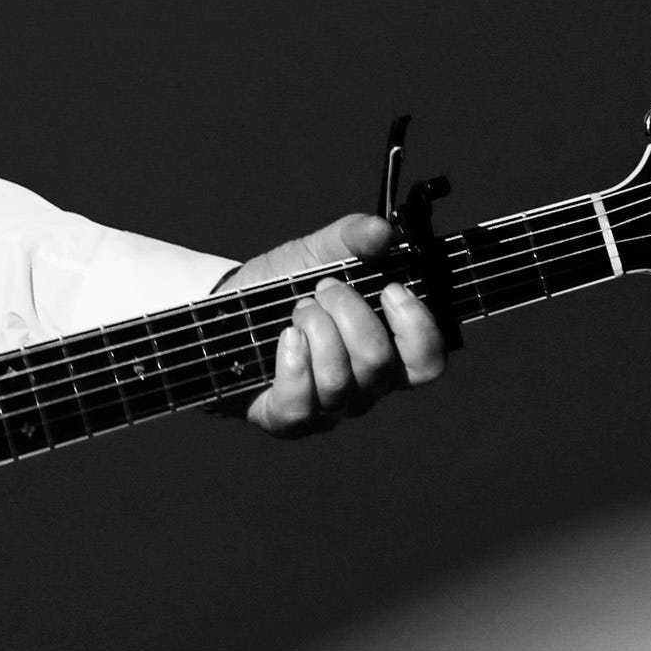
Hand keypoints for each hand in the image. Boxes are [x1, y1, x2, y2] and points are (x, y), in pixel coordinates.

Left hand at [215, 213, 445, 434]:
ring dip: (317, 333)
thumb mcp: (314, 254)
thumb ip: (350, 238)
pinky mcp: (288, 419)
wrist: (223, 314)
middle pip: (379, 364)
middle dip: (349, 315)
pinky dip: (293, 365)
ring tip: (297, 308)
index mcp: (385, 351)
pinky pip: (300, 405)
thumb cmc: (279, 289)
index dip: (417, 328)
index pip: (427, 362)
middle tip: (322, 289)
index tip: (390, 289)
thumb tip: (381, 231)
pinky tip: (286, 337)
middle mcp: (364, 386)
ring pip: (340, 383)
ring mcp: (327, 407)